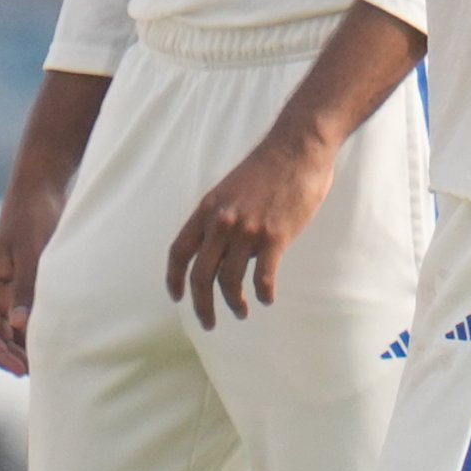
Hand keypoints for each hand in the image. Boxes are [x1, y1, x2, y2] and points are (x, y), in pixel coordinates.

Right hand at [0, 184, 64, 375]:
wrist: (39, 188)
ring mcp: (8, 285)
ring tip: (48, 359)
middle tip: (40, 371)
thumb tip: (18, 325)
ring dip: (23, 344)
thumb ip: (26, 289)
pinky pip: (24, 312)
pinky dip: (33, 327)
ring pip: (10, 325)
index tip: (21, 370)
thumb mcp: (32, 254)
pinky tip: (53, 336)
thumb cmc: (33, 217)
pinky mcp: (24, 280)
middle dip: (12, 355)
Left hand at [166, 128, 339, 329]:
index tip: (177, 297)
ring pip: (229, 281)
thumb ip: (219, 217)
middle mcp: (221, 223)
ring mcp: (247, 231)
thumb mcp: (228, 190)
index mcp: (206, 210)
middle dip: (200, 305)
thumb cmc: (266, 168)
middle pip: (200, 275)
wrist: (297, 148)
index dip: (174, 279)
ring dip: (233, 303)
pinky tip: (266, 299)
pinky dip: (263, 294)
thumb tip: (217, 247)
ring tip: (241, 312)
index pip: (179, 252)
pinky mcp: (275, 236)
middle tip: (207, 322)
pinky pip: (263, 277)